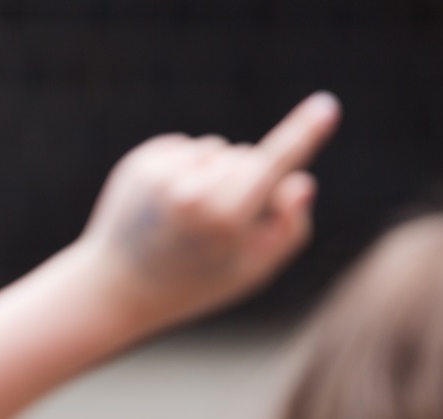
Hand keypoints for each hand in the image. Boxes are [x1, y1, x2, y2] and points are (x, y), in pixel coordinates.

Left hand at [74, 91, 339, 333]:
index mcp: (221, 219)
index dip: (302, 135)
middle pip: (247, 157)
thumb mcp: (251, 271)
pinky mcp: (141, 162)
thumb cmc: (195, 284)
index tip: (326, 106)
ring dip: (216, 174)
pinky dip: (188, 170)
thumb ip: (289, 228)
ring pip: (217, 149)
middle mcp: (189, 191)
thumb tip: (301, 180)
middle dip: (248, 181)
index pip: (271, 166)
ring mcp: (161, 174)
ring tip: (190, 218)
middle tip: (221, 227)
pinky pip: (187, 148)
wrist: (116, 289)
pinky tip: (170, 206)